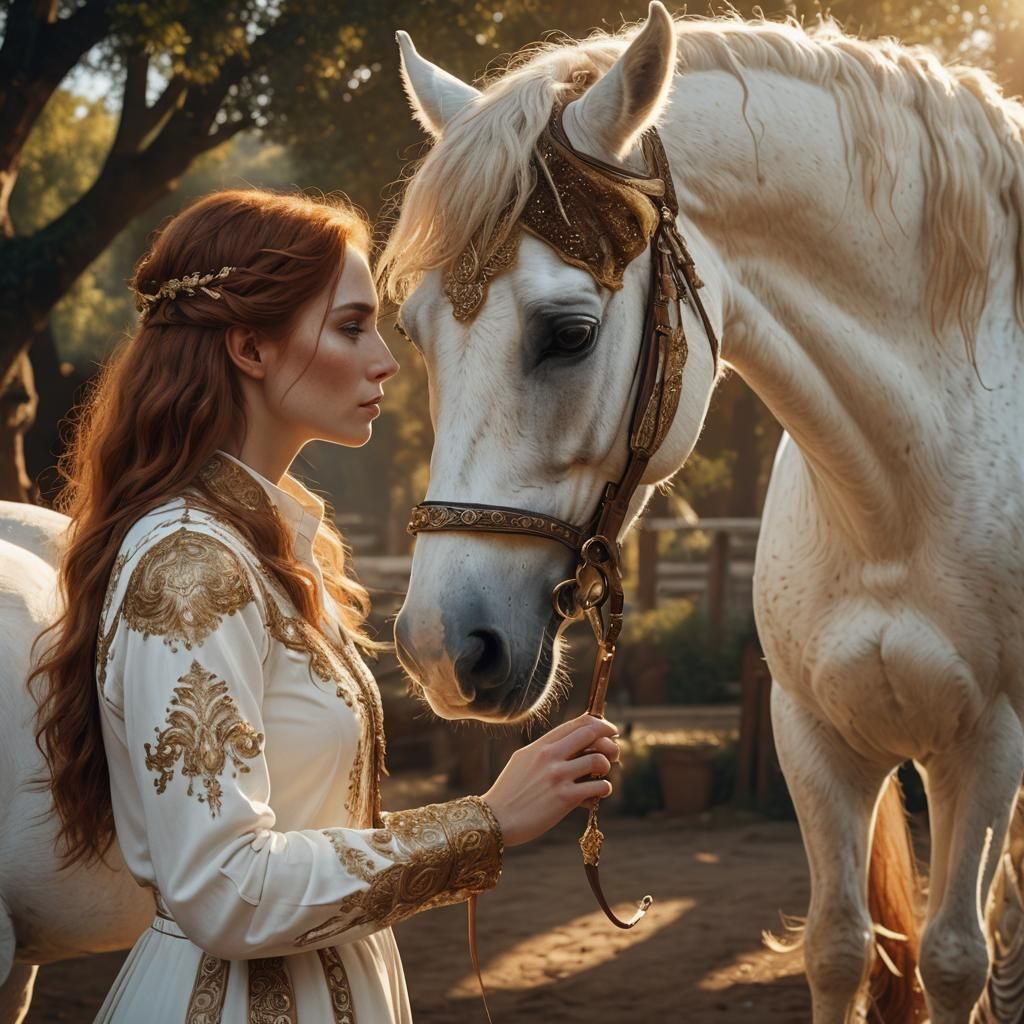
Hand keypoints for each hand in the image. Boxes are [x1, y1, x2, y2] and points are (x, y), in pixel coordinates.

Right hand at [481, 713, 619, 847]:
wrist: (496, 818)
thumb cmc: (509, 792)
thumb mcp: (523, 760)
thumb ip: (546, 750)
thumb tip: (571, 745)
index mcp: (542, 745)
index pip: (577, 723)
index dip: (599, 723)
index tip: (608, 730)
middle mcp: (551, 755)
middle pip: (591, 734)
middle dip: (609, 740)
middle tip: (615, 751)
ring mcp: (558, 776)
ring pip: (599, 760)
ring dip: (607, 767)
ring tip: (601, 776)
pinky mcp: (565, 798)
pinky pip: (598, 787)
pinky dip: (604, 789)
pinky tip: (597, 794)